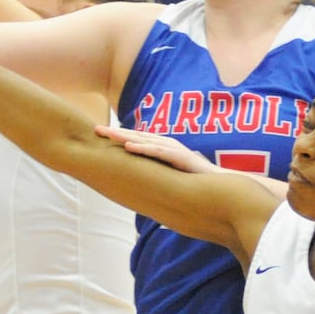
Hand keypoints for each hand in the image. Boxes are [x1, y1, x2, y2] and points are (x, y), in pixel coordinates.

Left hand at [93, 125, 215, 173]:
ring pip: (144, 141)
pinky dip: (142, 148)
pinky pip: (158, 152)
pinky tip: (129, 147)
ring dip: (125, 136)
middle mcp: (166, 144)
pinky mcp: (179, 157)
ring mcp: (173, 149)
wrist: (218, 184)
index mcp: (161, 147)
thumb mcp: (168, 174)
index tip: (99, 135)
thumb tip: (137, 181)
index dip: (117, 136)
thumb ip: (154, 173)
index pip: (135, 139)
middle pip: (136, 136)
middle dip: (115, 132)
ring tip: (107, 134)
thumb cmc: (192, 180)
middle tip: (96, 129)